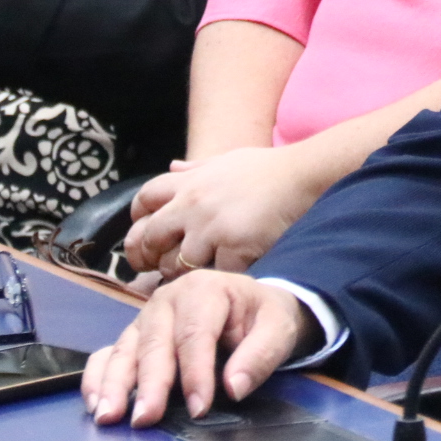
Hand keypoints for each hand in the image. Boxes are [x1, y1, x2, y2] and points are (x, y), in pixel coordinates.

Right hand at [82, 270, 313, 425]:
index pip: (195, 334)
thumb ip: (260, 356)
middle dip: (150, 384)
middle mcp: (168, 300)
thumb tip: (234, 388)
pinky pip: (106, 353)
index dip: (196, 372)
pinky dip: (97, 378)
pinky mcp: (133, 336)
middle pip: (155, 343)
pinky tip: (95, 404)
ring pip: (125, 349)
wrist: (251, 307)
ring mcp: (145, 318)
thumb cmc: (262, 318)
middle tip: (145, 419)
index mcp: (205, 290)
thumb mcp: (277, 329)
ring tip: (108, 416)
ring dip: (114, 384)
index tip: (199, 408)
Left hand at [124, 146, 327, 277]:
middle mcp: (193, 204)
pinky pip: (214, 275)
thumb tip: (173, 166)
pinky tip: (223, 279)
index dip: (137, 219)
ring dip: (180, 274)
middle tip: (154, 267)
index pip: (144, 199)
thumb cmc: (268, 168)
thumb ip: (196, 167)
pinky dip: (217, 280)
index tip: (144, 233)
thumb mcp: (226, 160)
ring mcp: (212, 228)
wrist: (303, 175)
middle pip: (150, 236)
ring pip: (175, 264)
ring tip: (193, 276)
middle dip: (147, 255)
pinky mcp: (234, 248)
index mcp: (189, 182)